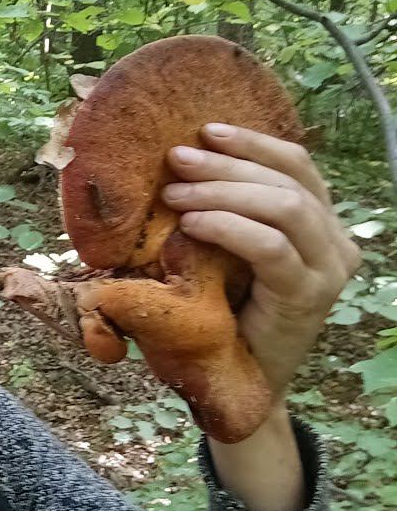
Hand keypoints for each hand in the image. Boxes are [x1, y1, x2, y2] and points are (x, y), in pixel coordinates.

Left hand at [160, 122, 360, 401]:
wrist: (239, 380)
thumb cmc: (225, 311)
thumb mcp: (226, 252)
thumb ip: (227, 213)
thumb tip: (181, 165)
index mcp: (319, 222)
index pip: (296, 165)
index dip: (253, 143)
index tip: (206, 130)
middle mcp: (335, 241)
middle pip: (287, 181)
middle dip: (228, 165)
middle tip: (177, 160)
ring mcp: (328, 270)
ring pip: (284, 207)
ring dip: (223, 192)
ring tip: (175, 194)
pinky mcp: (309, 297)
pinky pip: (272, 248)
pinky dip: (229, 227)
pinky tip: (192, 224)